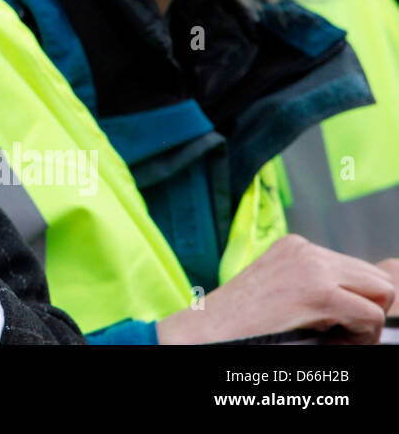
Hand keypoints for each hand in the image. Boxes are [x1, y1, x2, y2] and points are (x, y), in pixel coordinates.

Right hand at [157, 235, 395, 343]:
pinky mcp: (319, 291)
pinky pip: (372, 315)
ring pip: (382, 292)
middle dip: (368, 308)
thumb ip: (315, 286)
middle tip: (338, 334)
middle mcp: (306, 249)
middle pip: (376, 277)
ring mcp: (313, 266)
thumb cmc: (240, 323)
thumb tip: (360, 301)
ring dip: (366, 321)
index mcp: (296, 247)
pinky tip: (329, 341)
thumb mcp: (282, 292)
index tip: (333, 325)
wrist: (206, 331)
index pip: (357, 270)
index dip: (355, 302)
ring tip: (332, 338)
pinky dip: (361, 336)